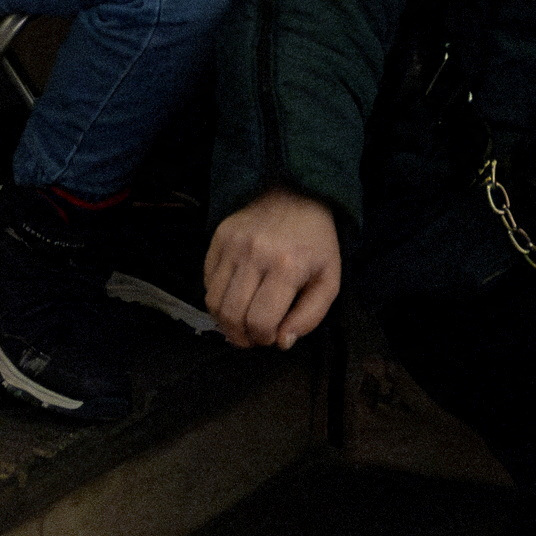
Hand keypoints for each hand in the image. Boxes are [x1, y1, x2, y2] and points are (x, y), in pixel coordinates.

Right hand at [203, 190, 341, 349]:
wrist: (297, 193)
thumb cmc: (316, 242)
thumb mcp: (329, 281)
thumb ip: (310, 317)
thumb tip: (281, 342)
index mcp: (286, 267)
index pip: (259, 322)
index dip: (263, 339)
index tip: (272, 336)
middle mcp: (254, 254)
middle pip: (231, 315)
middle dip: (241, 336)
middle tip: (253, 335)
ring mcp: (232, 244)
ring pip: (212, 301)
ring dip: (224, 321)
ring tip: (241, 321)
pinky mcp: (218, 236)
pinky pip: (206, 280)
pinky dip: (217, 297)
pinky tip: (235, 295)